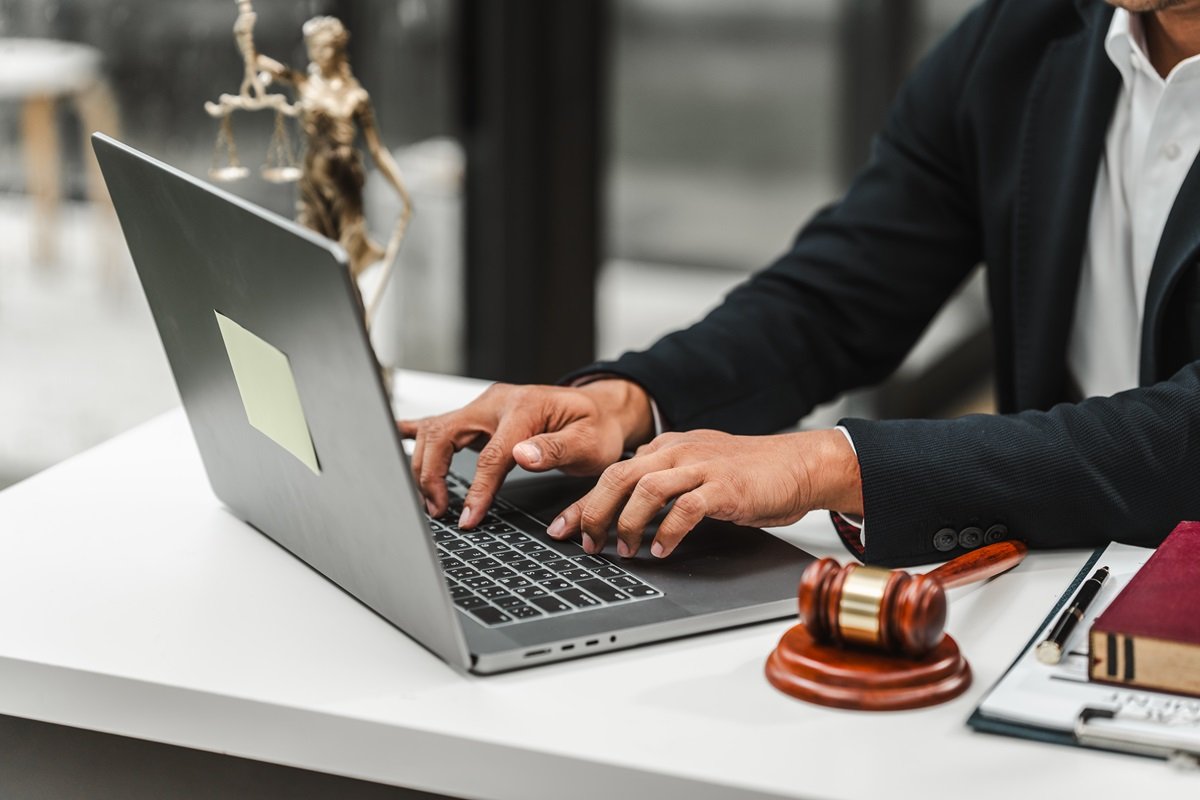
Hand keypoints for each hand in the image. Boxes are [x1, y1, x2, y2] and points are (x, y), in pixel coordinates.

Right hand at [397, 380, 654, 527]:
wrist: (599, 411)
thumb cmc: (596, 428)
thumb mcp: (589, 442)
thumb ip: (556, 449)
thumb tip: (523, 455)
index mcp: (524, 408)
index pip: (490, 455)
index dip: (476, 490)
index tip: (468, 518)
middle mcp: (497, 402)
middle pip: (444, 434)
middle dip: (432, 475)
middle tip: (438, 511)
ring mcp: (485, 407)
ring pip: (435, 430)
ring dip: (425, 464)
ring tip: (431, 500)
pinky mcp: (479, 416)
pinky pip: (440, 422)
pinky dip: (416, 433)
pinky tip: (397, 439)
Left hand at [546, 429, 862, 557]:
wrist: (799, 465)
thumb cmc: (749, 474)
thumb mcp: (697, 470)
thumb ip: (664, 481)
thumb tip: (626, 508)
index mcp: (667, 448)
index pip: (612, 473)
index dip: (582, 503)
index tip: (561, 529)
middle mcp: (678, 452)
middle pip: (618, 476)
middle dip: (593, 512)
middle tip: (586, 543)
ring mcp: (701, 467)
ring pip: (646, 489)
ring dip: (627, 522)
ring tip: (622, 549)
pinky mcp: (725, 487)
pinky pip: (686, 507)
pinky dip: (668, 532)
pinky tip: (662, 550)